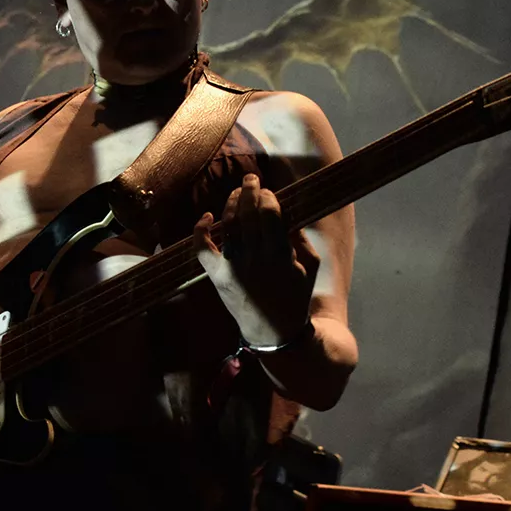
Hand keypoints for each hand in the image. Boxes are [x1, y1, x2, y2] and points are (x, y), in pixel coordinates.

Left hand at [194, 173, 318, 346]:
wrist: (273, 331)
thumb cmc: (295, 296)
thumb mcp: (309, 267)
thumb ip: (300, 238)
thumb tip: (286, 212)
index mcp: (280, 254)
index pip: (270, 213)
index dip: (268, 196)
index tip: (269, 192)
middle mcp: (254, 258)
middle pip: (247, 213)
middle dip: (249, 190)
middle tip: (251, 179)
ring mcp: (232, 267)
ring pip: (227, 224)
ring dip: (231, 203)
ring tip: (237, 193)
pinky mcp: (216, 276)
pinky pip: (202, 249)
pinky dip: (201, 230)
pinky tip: (207, 217)